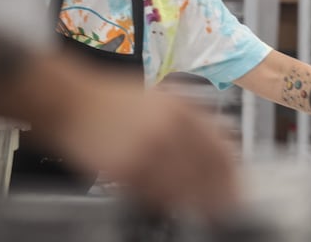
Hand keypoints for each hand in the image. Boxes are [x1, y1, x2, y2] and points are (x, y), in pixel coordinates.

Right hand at [49, 70, 239, 218]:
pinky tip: (171, 204)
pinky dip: (165, 201)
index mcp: (183, 110)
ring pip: (182, 186)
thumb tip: (223, 140)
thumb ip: (194, 118)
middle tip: (225, 209)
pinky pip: (153, 192)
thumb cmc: (116, 100)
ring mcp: (148, 149)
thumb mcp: (164, 98)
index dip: (232, 174)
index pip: (219, 148)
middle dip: (218, 194)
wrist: (73, 103)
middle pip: (205, 172)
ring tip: (203, 212)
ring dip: (194, 202)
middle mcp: (170, 129)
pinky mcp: (126, 168)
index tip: (238, 188)